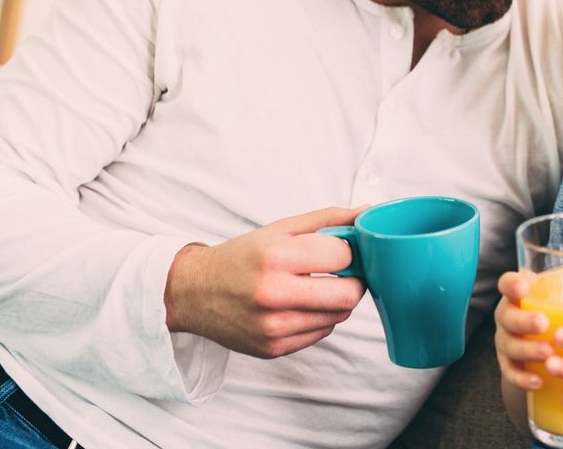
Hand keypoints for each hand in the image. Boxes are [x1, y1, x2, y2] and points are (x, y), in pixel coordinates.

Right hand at [164, 207, 367, 358]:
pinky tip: (301, 306)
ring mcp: (273, 326)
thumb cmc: (242, 257)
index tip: (341, 251)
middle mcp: (273, 294)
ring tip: (317, 287)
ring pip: (339, 316)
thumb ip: (328, 220)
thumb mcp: (281, 229)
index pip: (343, 256)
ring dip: (337, 301)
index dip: (349, 252)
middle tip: (342, 273)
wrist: (194, 293)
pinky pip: (321, 333)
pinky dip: (320, 318)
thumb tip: (367, 213)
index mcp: (275, 256)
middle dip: (354, 281)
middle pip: (349, 294)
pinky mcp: (273, 348)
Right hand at [493, 269, 551, 390]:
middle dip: (522, 320)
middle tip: (543, 324)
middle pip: (506, 316)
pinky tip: (539, 381)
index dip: (511, 284)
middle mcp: (510, 315)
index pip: (507, 283)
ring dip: (527, 350)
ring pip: (509, 345)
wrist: (554, 347)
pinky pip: (511, 373)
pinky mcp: (512, 366)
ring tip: (548, 354)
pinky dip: (523, 378)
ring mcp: (508, 341)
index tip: (524, 286)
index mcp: (522, 293)